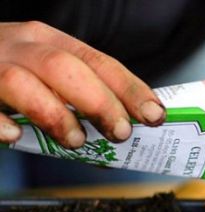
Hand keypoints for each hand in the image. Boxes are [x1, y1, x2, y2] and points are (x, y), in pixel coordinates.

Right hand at [0, 21, 164, 147]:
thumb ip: (80, 96)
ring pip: (22, 83)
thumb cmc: (14, 75)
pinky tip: (14, 136)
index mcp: (51, 43)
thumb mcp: (50, 75)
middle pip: (66, 68)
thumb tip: (122, 132)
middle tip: (121, 133)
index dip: (130, 89)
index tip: (154, 114)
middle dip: (100, 102)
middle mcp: (23, 48)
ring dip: (55, 115)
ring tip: (75, 141)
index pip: (100, 63)